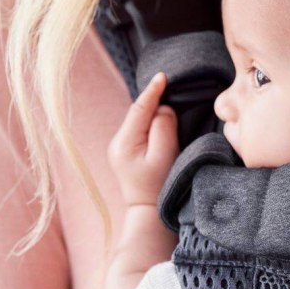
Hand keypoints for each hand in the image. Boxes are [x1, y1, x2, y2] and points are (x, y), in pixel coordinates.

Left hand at [107, 72, 178, 206]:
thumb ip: (163, 127)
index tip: (163, 75)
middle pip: (138, 112)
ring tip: (169, 103)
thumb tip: (163, 109)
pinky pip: (140, 129)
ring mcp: (120, 148)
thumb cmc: (159, 186)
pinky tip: (160, 121)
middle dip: (153, 100)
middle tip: (172, 88)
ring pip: (139, 120)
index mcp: (124, 142)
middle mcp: (117, 142)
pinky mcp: (126, 152)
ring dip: (153, 112)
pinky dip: (150, 122)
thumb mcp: (164, 155)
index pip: (139, 108)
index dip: (152, 91)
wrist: (148, 212)